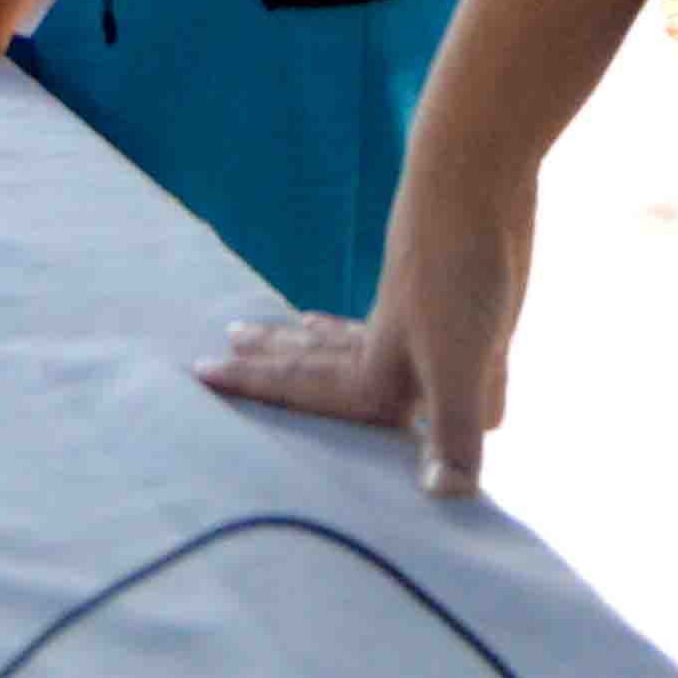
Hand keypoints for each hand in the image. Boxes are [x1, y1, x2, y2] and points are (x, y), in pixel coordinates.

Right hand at [195, 150, 536, 494]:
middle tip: (227, 340)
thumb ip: (452, 433)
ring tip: (293, 325)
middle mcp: (391, 344)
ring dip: (320, 335)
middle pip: (318, 355)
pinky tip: (409, 329)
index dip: (256, 386)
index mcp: (378, 367)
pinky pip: (412, 325)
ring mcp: (424, 319)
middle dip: (273, 356)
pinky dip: (396, 330)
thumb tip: (446, 500)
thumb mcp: (462, 362)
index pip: (305, 387)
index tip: (200, 374)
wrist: (477, 177)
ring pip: (357, 333)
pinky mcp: (461, 298)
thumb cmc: (459, 271)